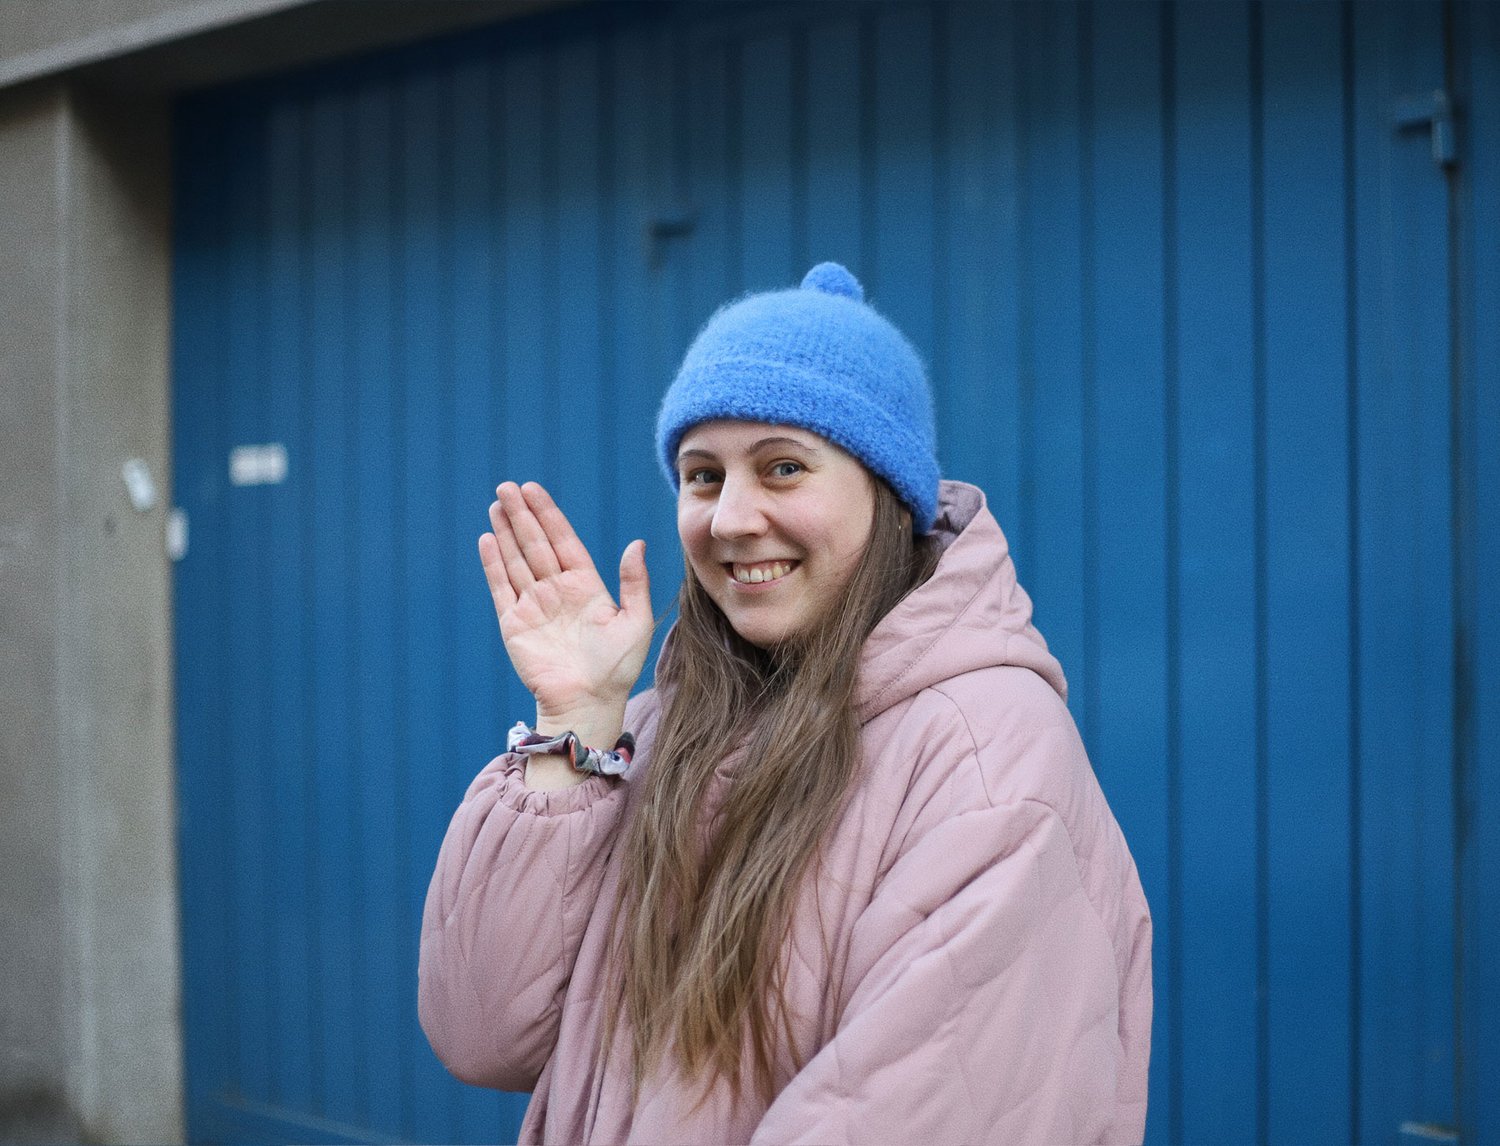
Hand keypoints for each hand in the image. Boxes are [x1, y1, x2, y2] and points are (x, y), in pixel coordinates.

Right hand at [479, 482, 652, 748]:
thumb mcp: (636, 621)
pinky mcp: (514, 623)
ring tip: (497, 503)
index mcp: (586, 586)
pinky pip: (501, 586)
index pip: (563, 541)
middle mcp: (557, 591)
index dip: (549, 515)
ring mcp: (534, 605)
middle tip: (507, 486)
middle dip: (522, 514)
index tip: (534, 490)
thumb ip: (634, 581)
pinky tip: (488, 539)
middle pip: (536, 544)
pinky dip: (494, 563)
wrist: (587, 703)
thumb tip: (636, 543)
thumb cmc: (617, 668)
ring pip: (516, 559)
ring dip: (506, 531)